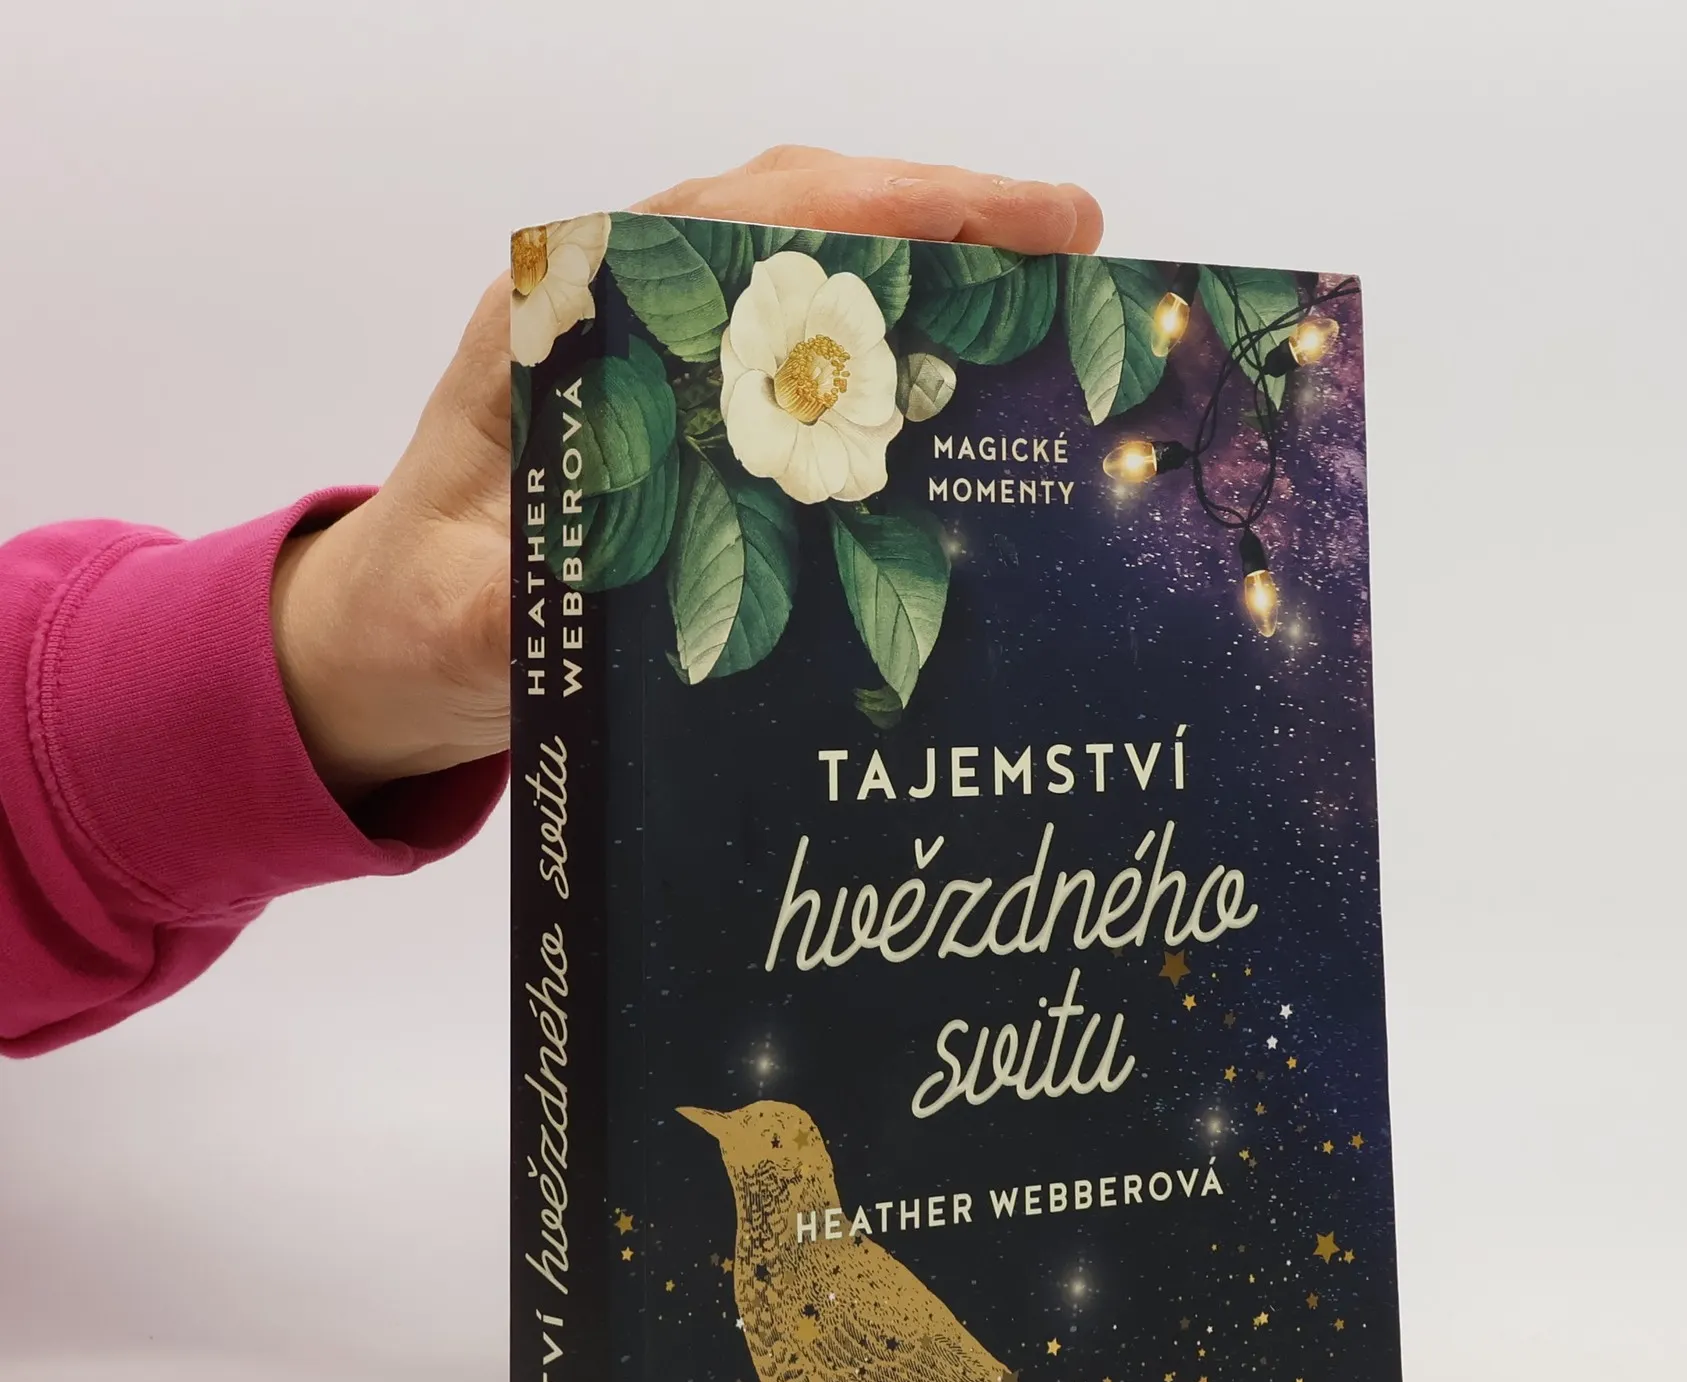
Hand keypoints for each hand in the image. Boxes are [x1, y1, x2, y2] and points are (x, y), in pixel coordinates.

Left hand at [271, 149, 1103, 798]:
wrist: (387, 642)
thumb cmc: (416, 620)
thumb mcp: (462, 623)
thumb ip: (527, 597)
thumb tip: (611, 569)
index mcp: (558, 328)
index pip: (733, 226)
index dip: (876, 212)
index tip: (1005, 223)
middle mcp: (614, 314)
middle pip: (792, 220)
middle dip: (940, 218)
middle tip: (1077, 243)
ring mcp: (655, 355)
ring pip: (807, 273)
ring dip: (927, 271)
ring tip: (1055, 295)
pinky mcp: (685, 411)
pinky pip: (802, 352)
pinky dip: (892, 348)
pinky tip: (971, 378)